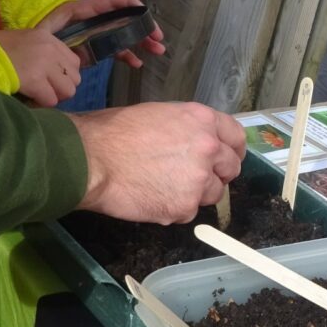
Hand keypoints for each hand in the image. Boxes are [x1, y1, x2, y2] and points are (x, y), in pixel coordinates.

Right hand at [0, 28, 81, 106]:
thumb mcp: (27, 43)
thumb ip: (47, 54)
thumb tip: (64, 77)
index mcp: (49, 38)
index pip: (75, 63)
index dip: (64, 76)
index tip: (50, 80)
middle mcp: (50, 48)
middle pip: (75, 79)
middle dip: (61, 88)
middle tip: (44, 89)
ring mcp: (43, 63)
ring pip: (68, 91)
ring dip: (54, 97)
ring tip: (37, 94)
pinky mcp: (34, 79)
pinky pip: (51, 100)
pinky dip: (41, 104)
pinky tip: (29, 98)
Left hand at [38, 0, 166, 67]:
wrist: (27, 58)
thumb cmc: (36, 42)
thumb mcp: (50, 33)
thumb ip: (69, 30)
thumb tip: (90, 38)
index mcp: (81, 11)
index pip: (109, 3)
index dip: (129, 6)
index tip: (145, 13)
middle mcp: (92, 20)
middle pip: (123, 19)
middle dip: (143, 28)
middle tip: (158, 39)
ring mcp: (95, 34)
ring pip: (124, 35)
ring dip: (141, 42)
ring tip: (157, 51)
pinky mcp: (95, 48)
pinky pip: (116, 50)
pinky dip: (127, 56)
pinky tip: (137, 64)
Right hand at [71, 102, 245, 223]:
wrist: (89, 159)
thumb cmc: (112, 133)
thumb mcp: (158, 115)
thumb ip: (187, 129)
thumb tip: (198, 142)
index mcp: (202, 120)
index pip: (236, 137)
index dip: (233, 150)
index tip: (227, 158)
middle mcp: (208, 148)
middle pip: (231, 168)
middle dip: (217, 173)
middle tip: (194, 176)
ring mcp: (199, 179)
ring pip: (213, 193)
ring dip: (196, 193)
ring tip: (165, 185)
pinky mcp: (185, 206)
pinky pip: (190, 211)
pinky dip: (175, 208)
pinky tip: (152, 196)